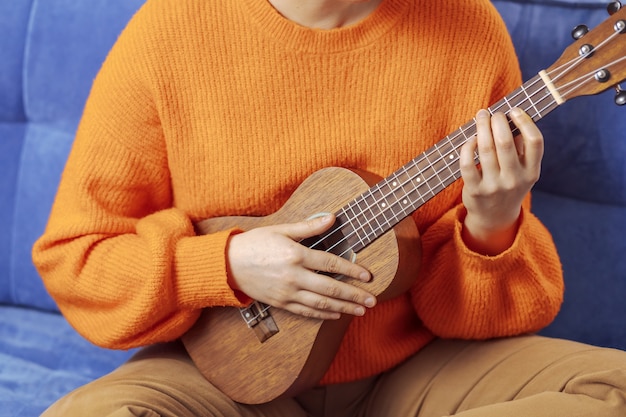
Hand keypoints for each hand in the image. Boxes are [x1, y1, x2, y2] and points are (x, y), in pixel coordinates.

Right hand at [226, 214, 375, 319]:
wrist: (227, 265)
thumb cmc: (254, 243)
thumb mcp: (281, 230)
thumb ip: (308, 226)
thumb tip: (332, 218)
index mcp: (295, 255)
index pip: (331, 263)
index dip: (352, 270)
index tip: (368, 275)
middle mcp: (293, 276)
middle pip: (330, 288)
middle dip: (354, 295)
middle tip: (372, 300)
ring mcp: (287, 292)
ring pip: (321, 304)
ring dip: (344, 308)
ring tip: (361, 310)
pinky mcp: (281, 303)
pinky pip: (306, 312)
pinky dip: (323, 314)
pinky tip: (336, 314)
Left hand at [459, 108, 543, 254]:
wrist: (495, 217)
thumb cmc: (509, 184)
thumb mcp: (523, 171)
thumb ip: (521, 147)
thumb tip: (511, 117)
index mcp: (531, 172)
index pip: (535, 141)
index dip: (525, 122)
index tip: (514, 111)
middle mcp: (515, 180)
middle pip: (505, 142)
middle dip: (497, 121)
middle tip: (493, 113)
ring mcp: (494, 186)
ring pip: (485, 149)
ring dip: (481, 127)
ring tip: (481, 117)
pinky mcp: (475, 191)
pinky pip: (468, 164)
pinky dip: (468, 147)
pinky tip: (471, 139)